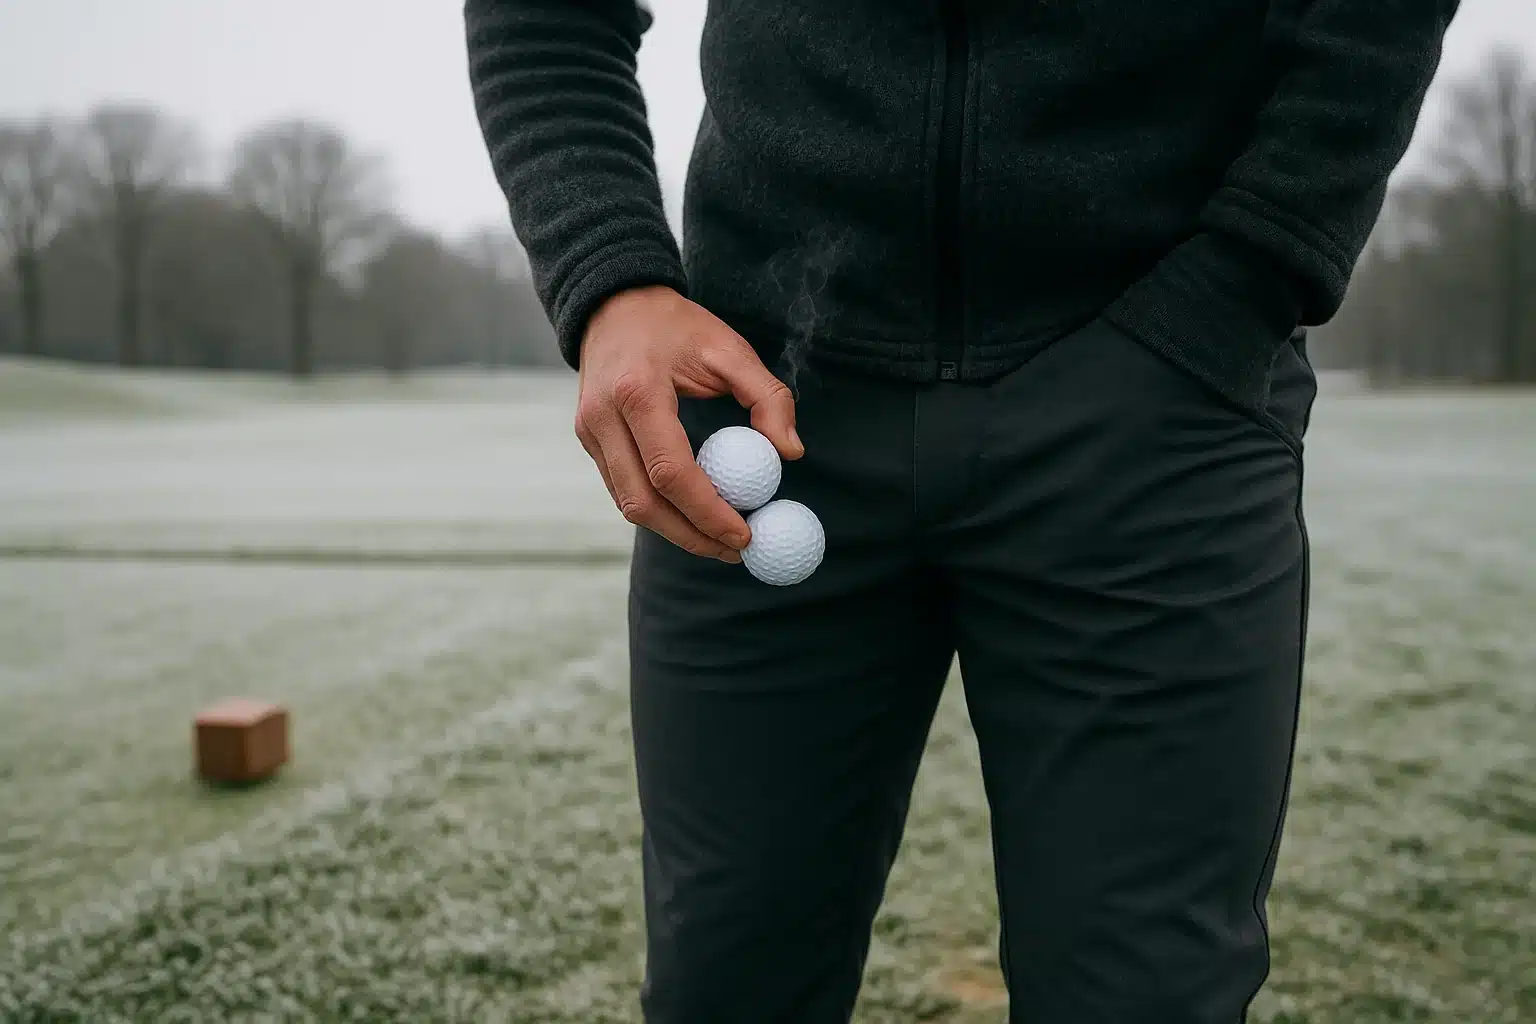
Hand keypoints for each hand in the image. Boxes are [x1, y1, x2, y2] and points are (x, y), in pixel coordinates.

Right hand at [575, 286, 802, 561]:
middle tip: (734, 551)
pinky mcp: (588, 440)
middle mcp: (603, 417)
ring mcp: (589, 432)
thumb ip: (768, 398)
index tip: (744, 535)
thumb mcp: (731, 348)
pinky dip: (658, 511)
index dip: (708, 512)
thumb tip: (791, 453)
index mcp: (638, 392)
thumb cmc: (678, 325)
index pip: (671, 472)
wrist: (614, 304)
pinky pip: (622, 489)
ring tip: (718, 541)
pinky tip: (691, 515)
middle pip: (643, 502)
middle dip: (691, 536)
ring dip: (674, 531)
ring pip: (628, 504)